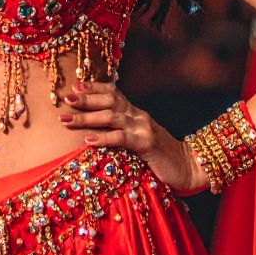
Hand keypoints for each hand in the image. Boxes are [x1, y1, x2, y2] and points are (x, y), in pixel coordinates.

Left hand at [59, 80, 208, 192]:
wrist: (190, 168)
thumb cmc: (162, 158)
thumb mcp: (140, 141)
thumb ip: (124, 133)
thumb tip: (98, 132)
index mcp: (136, 113)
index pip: (113, 93)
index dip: (94, 88)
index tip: (75, 86)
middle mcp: (139, 115)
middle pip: (108, 101)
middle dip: (85, 99)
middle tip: (65, 98)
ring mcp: (143, 128)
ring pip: (110, 117)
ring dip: (86, 117)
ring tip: (67, 119)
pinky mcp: (147, 144)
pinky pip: (121, 138)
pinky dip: (104, 138)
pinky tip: (88, 140)